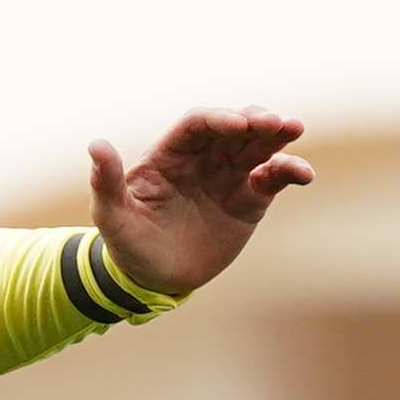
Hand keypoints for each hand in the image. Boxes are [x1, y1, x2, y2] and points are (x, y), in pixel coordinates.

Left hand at [88, 108, 311, 297]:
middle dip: (255, 120)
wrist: (154, 280)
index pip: (197, 124)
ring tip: (295, 128)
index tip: (237, 125)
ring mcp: (228, 176)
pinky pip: (272, 178)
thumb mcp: (112, 218)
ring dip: (278, 135)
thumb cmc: (128, 245)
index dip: (218, 119)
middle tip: (275, 123)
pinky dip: (289, 171)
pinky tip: (303, 174)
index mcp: (169, 154)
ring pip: (258, 145)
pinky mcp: (249, 199)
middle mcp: (202, 158)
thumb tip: (96, 144)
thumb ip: (106, 182)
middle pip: (234, 127)